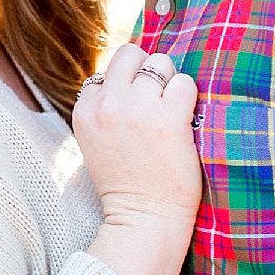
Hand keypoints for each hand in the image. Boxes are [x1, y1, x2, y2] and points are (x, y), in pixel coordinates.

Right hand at [72, 44, 203, 274]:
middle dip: (148, 70)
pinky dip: (189, 98)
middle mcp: (108, 104)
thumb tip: (131, 73)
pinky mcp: (169, 120)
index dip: (128, 82)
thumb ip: (104, 106)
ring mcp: (138, 109)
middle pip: (132, 53)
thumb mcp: (97, 139)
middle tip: (159, 100)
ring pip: (161, 63)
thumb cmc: (126, 183)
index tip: (137, 106)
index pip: (108, 68)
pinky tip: (186, 121)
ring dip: (171, 83)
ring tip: (172, 113)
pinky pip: (185, 83)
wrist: (143, 220)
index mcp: (85, 109)